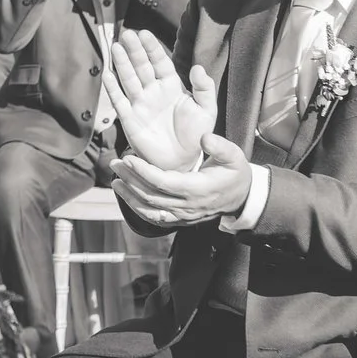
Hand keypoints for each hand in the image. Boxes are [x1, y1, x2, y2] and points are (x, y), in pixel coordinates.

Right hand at [99, 28, 216, 171]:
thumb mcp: (206, 110)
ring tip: (116, 47)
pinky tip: (107, 74)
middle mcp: (153, 92)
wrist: (183, 161)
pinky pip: (120, 101)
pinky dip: (113, 89)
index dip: (152, 48)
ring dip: (122, 64)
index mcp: (172, 86)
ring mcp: (140, 104)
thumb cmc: (196, 135)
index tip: (145, 33)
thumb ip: (204, 88)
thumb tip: (198, 67)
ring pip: (129, 80)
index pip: (160, 62)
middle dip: (134, 51)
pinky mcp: (130, 120)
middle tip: (127, 34)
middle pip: (142, 67)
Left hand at [112, 132, 255, 224]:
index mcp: (197, 189)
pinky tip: (127, 197)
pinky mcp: (179, 219)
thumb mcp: (234, 156)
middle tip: (115, 164)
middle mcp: (187, 205)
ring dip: (129, 196)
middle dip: (130, 180)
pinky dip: (138, 209)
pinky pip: (155, 218)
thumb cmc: (235, 173)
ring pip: (149, 210)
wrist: (241, 198)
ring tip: (115, 181)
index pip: (163, 182)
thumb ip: (220, 146)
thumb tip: (203, 138)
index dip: (143, 171)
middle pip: (151, 196)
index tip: (128, 159)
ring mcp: (182, 215)